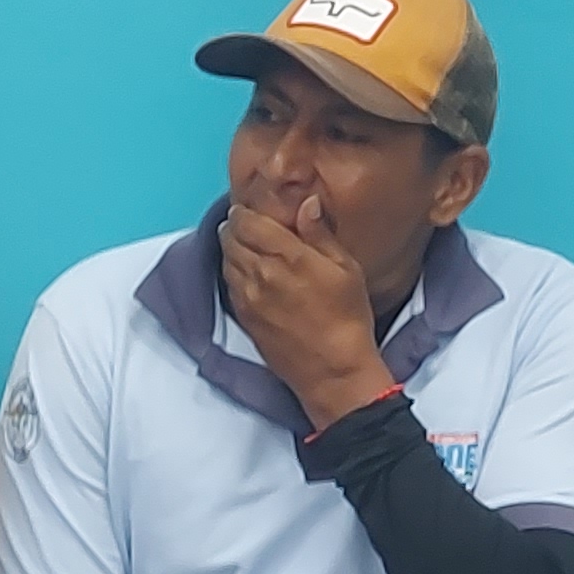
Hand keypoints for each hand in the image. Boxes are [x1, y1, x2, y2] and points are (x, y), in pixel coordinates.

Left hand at [219, 193, 400, 431]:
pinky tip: (247, 273)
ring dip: (232, 248)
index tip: (251, 209)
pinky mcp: (243, 317)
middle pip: (230, 237)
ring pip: (226, 260)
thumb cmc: (347, 318)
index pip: (247, 221)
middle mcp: (261, 273)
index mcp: (288, 256)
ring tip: (245, 246)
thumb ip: (320, 233)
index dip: (245, 211)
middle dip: (235, 227)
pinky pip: (229, 284)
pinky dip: (233, 272)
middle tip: (246, 224)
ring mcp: (248, 297)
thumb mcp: (346, 269)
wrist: (333, 371)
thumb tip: (306, 203)